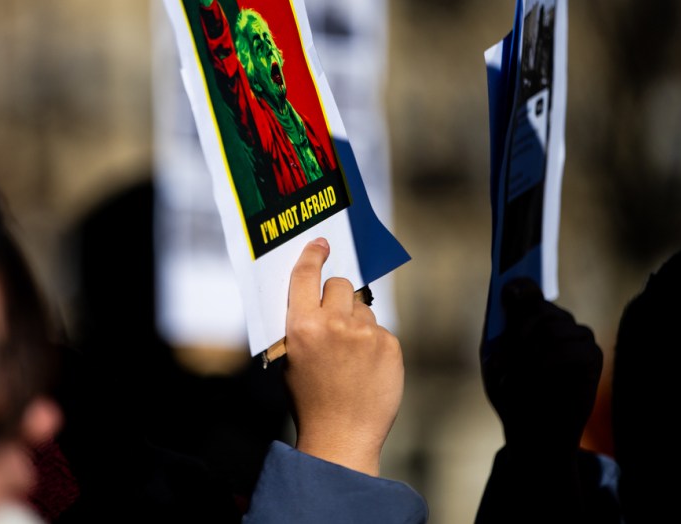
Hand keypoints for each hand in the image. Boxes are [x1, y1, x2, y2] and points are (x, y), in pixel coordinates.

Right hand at [283, 238, 403, 475]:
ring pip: (362, 307)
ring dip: (356, 321)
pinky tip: (366, 368)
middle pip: (339, 284)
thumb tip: (314, 300)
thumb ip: (300, 325)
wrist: (342, 437)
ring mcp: (365, 333)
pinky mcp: (389, 345)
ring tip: (350, 356)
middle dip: (336, 296)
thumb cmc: (311, 400)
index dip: (312, 254)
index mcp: (301, 325)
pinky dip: (374, 343)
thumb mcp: (290, 359)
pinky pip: (380, 330)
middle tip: (335, 320)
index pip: (305, 274)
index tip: (321, 243)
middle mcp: (333, 323)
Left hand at [481, 278, 601, 455]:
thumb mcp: (496, 354)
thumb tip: (509, 287)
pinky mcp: (592, 355)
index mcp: (530, 317)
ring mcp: (576, 335)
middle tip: (497, 365)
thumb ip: (502, 322)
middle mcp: (556, 320)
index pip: (528, 289)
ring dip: (526, 356)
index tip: (507, 292)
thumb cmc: (511, 391)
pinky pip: (570, 348)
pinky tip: (535, 380)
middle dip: (513, 338)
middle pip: (536, 310)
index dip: (520, 287)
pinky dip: (546, 365)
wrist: (529, 431)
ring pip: (551, 329)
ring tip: (512, 380)